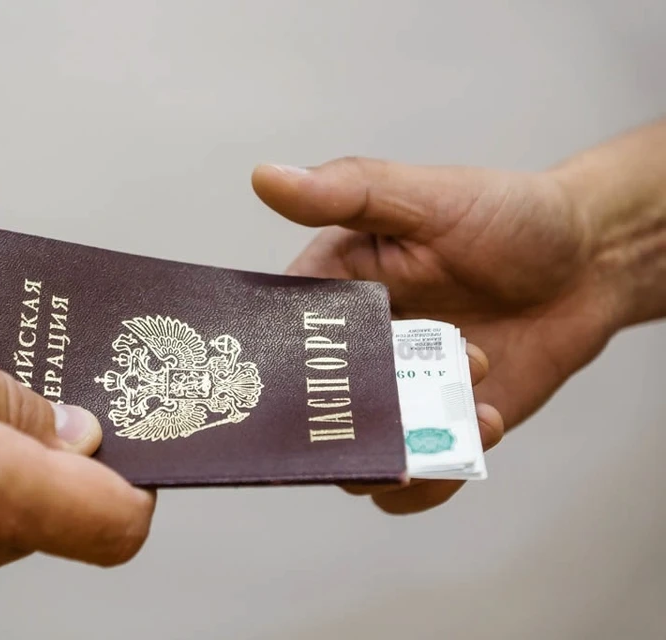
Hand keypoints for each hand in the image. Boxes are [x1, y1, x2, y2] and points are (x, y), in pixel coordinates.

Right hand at [250, 158, 621, 512]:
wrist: (589, 263)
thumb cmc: (505, 216)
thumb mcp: (423, 197)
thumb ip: (348, 191)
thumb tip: (267, 177)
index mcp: (333, 292)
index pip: (281, 338)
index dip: (280, 365)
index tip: (299, 380)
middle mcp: (358, 352)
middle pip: (315, 412)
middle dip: (346, 424)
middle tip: (394, 405)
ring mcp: (400, 396)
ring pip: (361, 459)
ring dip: (401, 451)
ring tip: (463, 404)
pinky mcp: (441, 427)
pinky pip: (414, 481)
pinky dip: (437, 477)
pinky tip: (483, 423)